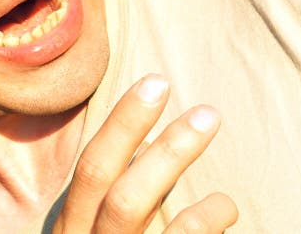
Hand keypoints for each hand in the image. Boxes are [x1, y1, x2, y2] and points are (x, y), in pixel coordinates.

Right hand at [53, 74, 237, 232]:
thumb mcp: (98, 231)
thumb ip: (122, 192)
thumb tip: (154, 140)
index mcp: (75, 225)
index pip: (94, 167)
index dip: (124, 123)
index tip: (157, 82)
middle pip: (117, 191)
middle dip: (164, 150)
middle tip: (207, 114)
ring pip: (134, 212)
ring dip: (180, 178)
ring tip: (222, 186)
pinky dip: (203, 225)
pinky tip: (225, 213)